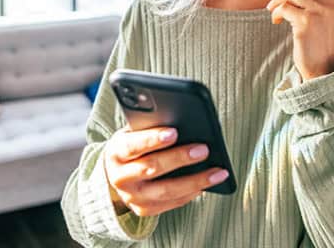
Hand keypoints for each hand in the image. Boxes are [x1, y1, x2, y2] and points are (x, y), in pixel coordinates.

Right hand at [103, 125, 230, 216]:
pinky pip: (171, 203)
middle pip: (152, 168)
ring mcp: (132, 197)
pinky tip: (206, 184)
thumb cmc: (132, 145)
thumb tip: (183, 123)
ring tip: (218, 172)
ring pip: (165, 191)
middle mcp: (120, 177)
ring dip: (194, 181)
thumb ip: (150, 128)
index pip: (132, 145)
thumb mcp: (133, 133)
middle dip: (179, 158)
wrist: (116, 172)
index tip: (174, 132)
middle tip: (203, 149)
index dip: (152, 139)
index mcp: (116, 152)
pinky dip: (190, 193)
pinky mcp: (144, 210)